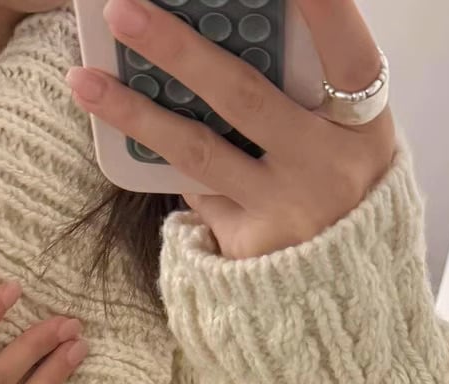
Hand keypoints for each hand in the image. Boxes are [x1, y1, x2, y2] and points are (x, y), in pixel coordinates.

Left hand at [66, 0, 395, 259]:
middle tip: (122, 11)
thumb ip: (304, 86)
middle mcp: (328, 168)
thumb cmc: (339, 185)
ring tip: (84, 80)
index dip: (324, 10)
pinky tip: (130, 131)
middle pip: (245, 97)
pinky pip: (196, 189)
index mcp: (364, 125)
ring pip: (198, 153)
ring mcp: (285, 211)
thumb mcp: (344, 134)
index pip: (349, 52)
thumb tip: (227, 24)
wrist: (344, 291)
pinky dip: (168, 158)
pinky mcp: (248, 246)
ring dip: (135, 113)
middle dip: (177, 49)